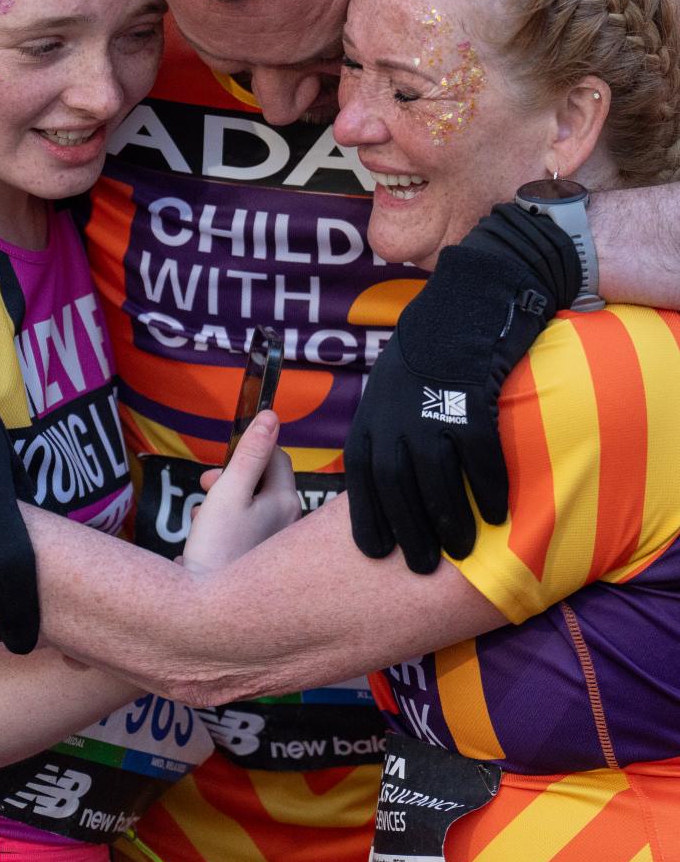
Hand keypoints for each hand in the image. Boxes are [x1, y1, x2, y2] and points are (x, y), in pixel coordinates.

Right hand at [182, 412, 301, 576]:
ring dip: (221, 507)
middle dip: (229, 481)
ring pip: (248, 510)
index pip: (276, 456)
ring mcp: (276, 546)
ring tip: (200, 522)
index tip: (220, 463)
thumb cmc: (217, 550)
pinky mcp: (260, 564)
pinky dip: (221, 533)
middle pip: (261, 484)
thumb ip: (249, 454)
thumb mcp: (228, 494)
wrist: (208, 613)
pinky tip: (201, 548)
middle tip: (204, 489)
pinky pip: (242, 535)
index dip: (247, 451)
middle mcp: (289, 523)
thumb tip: (270, 416)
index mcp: (285, 502)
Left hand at [344, 204, 581, 571]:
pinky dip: (487, 486)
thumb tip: (392, 477)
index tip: (377, 552)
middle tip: (421, 566)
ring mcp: (428, 402)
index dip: (367, 516)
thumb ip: (390, 427)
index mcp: (372, 409)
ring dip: (448, 519)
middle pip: (395, 485)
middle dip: (407, 530)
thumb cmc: (435, 346)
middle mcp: (392, 410)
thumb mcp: (395, 384)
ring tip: (462, 552)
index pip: (362, 476)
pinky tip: (500, 513)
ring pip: (433, 476)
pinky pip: (477, 452)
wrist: (469, 294)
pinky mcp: (467, 394)